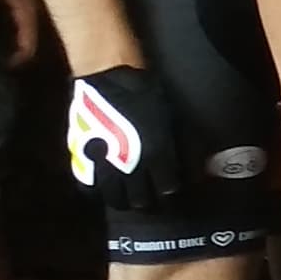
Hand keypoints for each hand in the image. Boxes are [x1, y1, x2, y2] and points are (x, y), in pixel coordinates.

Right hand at [64, 65, 181, 205]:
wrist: (108, 78)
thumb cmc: (146, 96)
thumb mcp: (174, 121)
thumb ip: (185, 149)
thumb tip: (198, 173)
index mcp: (157, 155)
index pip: (167, 189)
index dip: (169, 189)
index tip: (169, 187)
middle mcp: (131, 166)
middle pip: (142, 201)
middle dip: (149, 199)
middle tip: (150, 194)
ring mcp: (104, 165)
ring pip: (117, 200)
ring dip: (125, 200)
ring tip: (129, 194)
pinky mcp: (82, 160)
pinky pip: (90, 190)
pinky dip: (99, 192)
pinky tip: (106, 188)